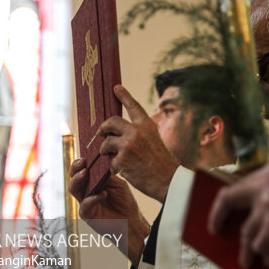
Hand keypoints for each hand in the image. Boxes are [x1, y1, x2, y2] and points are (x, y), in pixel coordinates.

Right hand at [69, 158, 149, 265]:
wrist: (131, 221)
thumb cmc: (125, 203)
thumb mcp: (118, 184)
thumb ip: (107, 176)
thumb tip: (100, 162)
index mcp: (93, 183)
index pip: (82, 171)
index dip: (81, 163)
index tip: (85, 156)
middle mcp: (86, 192)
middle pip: (74, 178)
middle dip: (75, 169)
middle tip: (82, 162)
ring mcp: (85, 203)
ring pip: (74, 190)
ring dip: (78, 180)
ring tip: (85, 173)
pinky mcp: (87, 215)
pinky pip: (84, 205)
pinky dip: (92, 199)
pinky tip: (102, 194)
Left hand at [98, 85, 178, 201]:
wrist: (168, 180)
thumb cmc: (162, 163)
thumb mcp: (154, 141)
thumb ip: (139, 134)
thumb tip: (119, 132)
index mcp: (147, 125)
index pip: (133, 106)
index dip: (123, 95)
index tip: (116, 88)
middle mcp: (136, 132)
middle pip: (110, 122)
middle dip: (103, 129)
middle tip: (100, 134)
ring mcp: (127, 145)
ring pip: (106, 143)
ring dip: (106, 151)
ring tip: (113, 158)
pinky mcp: (121, 159)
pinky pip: (109, 161)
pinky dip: (114, 168)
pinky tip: (125, 171)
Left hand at [208, 162, 268, 267]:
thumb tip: (267, 202)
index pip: (240, 183)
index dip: (228, 198)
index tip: (223, 209)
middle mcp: (263, 186)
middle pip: (229, 200)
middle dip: (218, 216)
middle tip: (216, 230)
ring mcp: (267, 205)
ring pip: (246, 232)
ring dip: (247, 250)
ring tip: (248, 262)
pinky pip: (261, 245)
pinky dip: (266, 255)